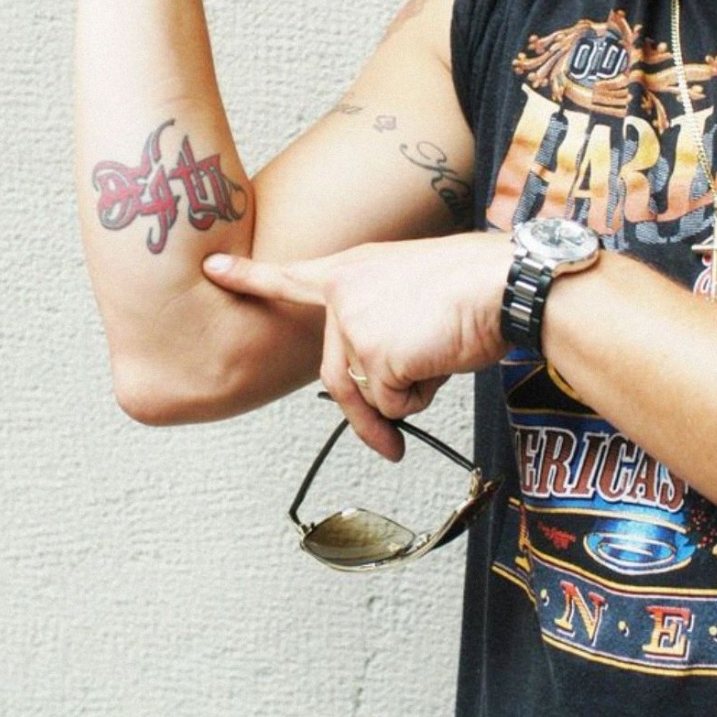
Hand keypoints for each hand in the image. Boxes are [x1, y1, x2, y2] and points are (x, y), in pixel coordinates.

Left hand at [203, 232, 510, 458]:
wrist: (504, 283)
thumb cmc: (476, 284)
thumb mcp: (415, 288)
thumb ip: (381, 319)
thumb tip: (382, 385)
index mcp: (354, 268)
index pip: (292, 275)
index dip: (249, 276)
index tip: (212, 267)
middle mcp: (345, 293)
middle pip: (336, 375)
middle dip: (366, 418)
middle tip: (389, 449)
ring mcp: (355, 324)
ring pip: (371, 393)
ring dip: (408, 395)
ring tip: (439, 352)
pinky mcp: (375, 355)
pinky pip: (395, 404)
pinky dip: (424, 395)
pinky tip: (442, 354)